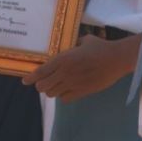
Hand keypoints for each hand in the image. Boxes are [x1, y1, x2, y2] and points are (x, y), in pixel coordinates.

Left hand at [21, 33, 137, 101]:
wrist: (116, 59)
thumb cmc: (101, 47)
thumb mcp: (84, 41)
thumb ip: (74, 44)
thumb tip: (73, 44)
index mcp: (62, 59)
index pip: (40, 72)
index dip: (30, 78)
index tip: (25, 81)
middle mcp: (64, 73)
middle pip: (43, 86)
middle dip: (41, 85)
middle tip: (45, 82)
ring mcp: (72, 84)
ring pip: (52, 94)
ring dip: (52, 90)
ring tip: (56, 86)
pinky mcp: (81, 92)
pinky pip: (65, 99)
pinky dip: (63, 96)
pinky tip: (67, 90)